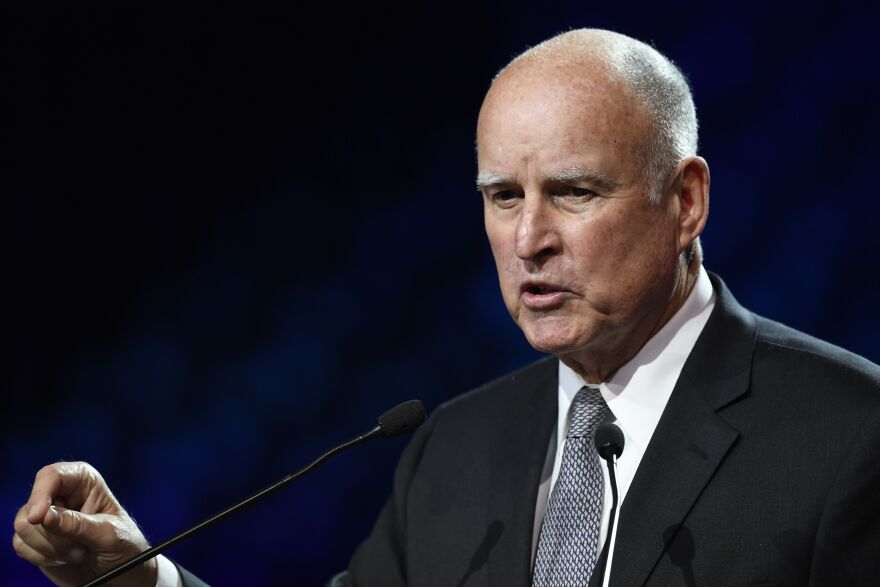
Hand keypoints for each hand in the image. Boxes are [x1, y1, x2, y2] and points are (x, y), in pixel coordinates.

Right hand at [12, 461, 157, 586]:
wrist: (118, 571)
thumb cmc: (122, 545)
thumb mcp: (107, 533)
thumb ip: (77, 524)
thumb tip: (43, 516)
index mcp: (83, 480)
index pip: (52, 475)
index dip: (40, 494)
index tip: (37, 518)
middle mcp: (61, 493)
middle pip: (32, 505)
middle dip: (54, 534)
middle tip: (80, 547)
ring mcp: (46, 516)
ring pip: (24, 527)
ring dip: (50, 548)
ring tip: (77, 553)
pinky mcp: (36, 537)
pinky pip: (21, 545)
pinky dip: (42, 557)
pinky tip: (64, 559)